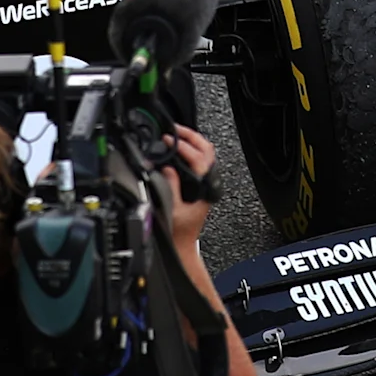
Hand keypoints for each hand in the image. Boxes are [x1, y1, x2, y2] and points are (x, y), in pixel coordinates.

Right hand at [159, 126, 218, 243]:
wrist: (183, 245)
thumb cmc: (179, 233)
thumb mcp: (172, 210)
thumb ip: (170, 187)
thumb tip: (167, 168)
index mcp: (204, 189)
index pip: (198, 158)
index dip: (183, 146)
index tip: (169, 140)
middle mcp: (209, 184)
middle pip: (207, 150)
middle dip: (190, 136)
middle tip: (173, 129)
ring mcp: (206, 183)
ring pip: (206, 153)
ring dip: (191, 141)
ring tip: (175, 134)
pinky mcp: (201, 185)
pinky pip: (200, 160)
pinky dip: (190, 149)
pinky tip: (178, 148)